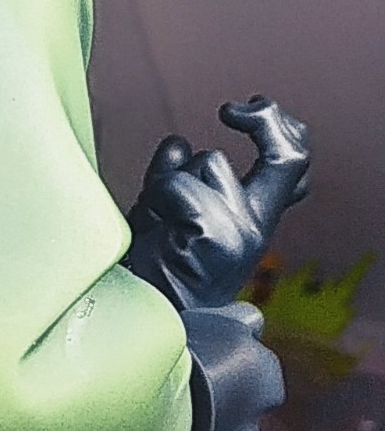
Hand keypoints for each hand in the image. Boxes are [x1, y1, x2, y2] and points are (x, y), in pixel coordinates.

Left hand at [127, 97, 309, 308]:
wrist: (137, 319)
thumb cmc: (147, 270)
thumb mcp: (166, 216)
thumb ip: (176, 179)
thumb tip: (177, 143)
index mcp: (251, 222)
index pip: (293, 168)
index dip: (281, 128)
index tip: (242, 110)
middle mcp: (256, 228)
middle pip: (289, 156)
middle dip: (267, 119)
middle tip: (231, 110)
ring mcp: (241, 234)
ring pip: (210, 161)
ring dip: (171, 178)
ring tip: (154, 216)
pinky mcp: (216, 239)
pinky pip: (180, 185)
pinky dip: (157, 195)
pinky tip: (151, 224)